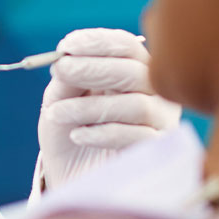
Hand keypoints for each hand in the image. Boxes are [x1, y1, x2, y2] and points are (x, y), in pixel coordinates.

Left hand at [37, 28, 180, 190]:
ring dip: (90, 106)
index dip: (98, 42)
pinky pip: (137, 137)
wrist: (70, 175)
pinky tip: (77, 136)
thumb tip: (67, 56)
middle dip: (94, 68)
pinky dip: (102, 133)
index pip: (126, 46)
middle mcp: (154, 90)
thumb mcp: (60, 98)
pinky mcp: (157, 150)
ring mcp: (160, 120)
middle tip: (61, 70)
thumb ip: (67, 76)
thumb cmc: (68, 129)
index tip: (66, 46)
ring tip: (57, 113)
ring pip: (136, 105)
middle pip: (136, 71)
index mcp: (132, 68)